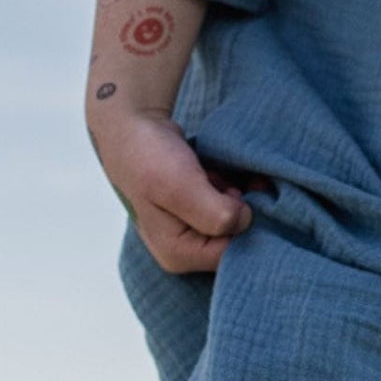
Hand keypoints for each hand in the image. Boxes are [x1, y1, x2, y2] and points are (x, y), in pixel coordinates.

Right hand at [86, 109, 259, 273]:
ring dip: (239, 193)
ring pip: (237, 219)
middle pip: (236, 237)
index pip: (233, 252)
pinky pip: (230, 205)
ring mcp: (191, 229)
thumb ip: (215, 213)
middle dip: (242, 206)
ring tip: (218, 174)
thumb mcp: (179, 186)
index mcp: (178, 253)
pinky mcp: (197, 210)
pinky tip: (219, 172)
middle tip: (225, 180)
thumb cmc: (149, 157)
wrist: (134, 127)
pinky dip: (234, 186)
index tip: (230, 191)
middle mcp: (186, 249)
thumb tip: (246, 221)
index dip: (242, 220)